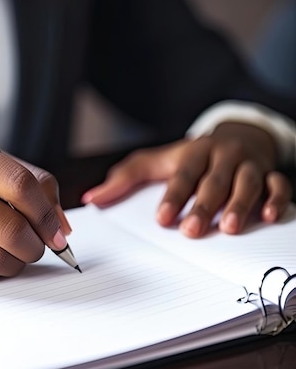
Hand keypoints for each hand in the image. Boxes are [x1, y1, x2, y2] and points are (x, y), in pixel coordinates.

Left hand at [82, 122, 292, 236]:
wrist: (235, 137)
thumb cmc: (189, 158)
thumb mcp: (155, 162)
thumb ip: (125, 179)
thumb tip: (92, 198)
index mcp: (192, 152)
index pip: (181, 174)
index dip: (173, 196)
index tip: (162, 219)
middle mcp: (221, 156)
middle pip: (213, 182)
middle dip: (203, 206)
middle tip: (191, 231)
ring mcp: (248, 164)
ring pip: (247, 182)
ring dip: (240, 205)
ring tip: (230, 228)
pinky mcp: (270, 173)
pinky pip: (278, 185)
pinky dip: (276, 199)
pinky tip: (268, 217)